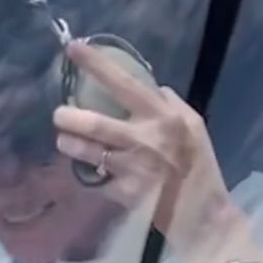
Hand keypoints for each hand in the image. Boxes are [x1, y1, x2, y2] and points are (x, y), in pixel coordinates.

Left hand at [53, 40, 244, 262]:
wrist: (204, 214)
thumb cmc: (199, 165)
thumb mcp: (194, 126)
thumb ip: (170, 103)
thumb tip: (149, 83)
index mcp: (162, 117)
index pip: (124, 83)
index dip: (96, 65)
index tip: (72, 48)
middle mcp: (144, 140)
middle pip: (95, 123)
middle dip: (69, 117)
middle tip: (58, 115)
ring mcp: (132, 169)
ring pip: (87, 152)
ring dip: (70, 145)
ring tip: (64, 140)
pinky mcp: (123, 194)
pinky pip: (96, 179)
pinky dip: (91, 175)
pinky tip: (90, 173)